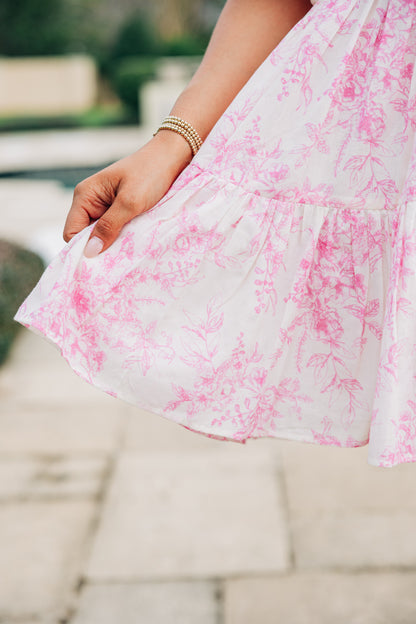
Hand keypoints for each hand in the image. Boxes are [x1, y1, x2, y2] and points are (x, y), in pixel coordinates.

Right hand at [63, 131, 192, 256]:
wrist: (171, 157)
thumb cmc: (150, 173)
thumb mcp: (130, 202)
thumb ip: (109, 226)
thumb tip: (89, 252)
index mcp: (85, 196)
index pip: (71, 233)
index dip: (82, 249)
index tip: (101, 263)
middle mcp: (90, 202)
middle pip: (85, 237)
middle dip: (99, 248)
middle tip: (118, 260)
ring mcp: (105, 207)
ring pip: (101, 236)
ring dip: (113, 244)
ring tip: (129, 250)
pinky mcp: (119, 211)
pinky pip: (114, 231)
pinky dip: (122, 238)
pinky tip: (133, 242)